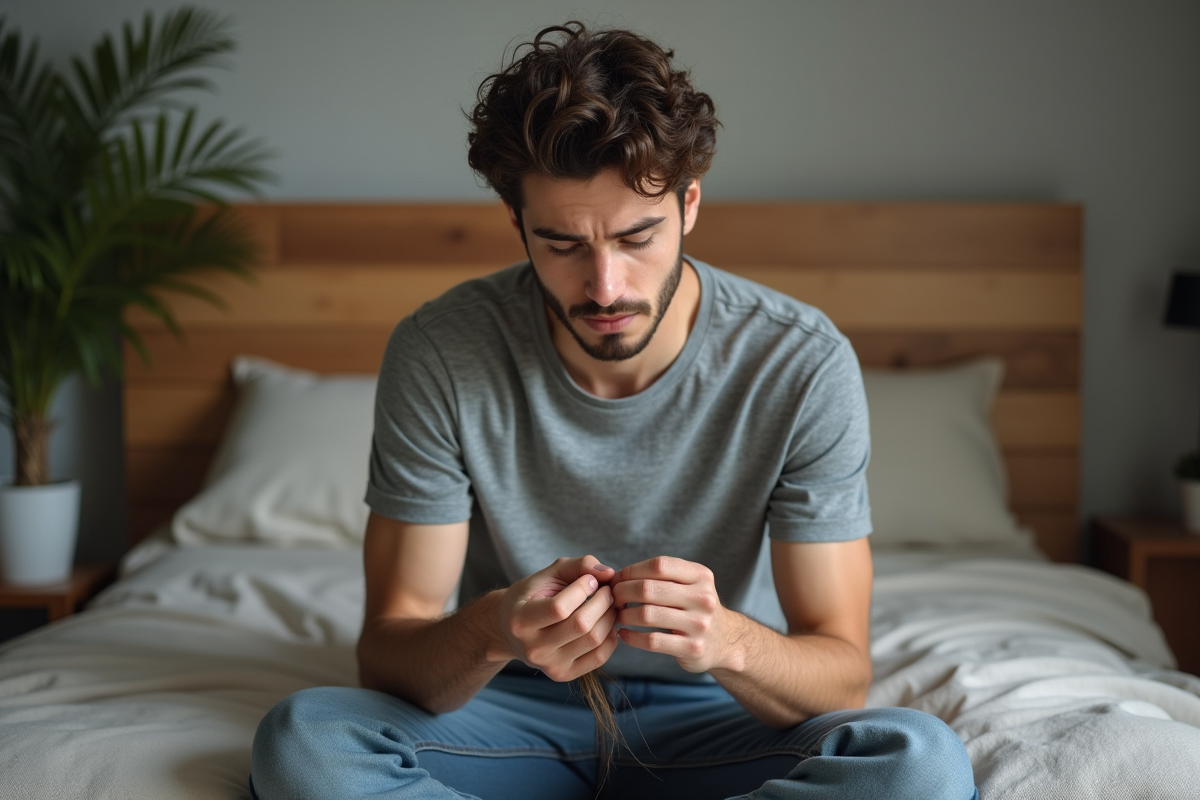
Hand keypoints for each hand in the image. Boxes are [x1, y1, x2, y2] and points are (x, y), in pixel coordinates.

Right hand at [497, 556, 618, 681]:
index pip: (559, 607)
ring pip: (593, 640)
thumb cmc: (531, 597)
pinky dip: (610, 637)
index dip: (582, 589)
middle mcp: (533, 648)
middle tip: (607, 590)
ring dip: (609, 617)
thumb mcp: (547, 575)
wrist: (510, 631)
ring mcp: (549, 665)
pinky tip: (606, 623)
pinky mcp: (564, 674)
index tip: (590, 579)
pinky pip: (598, 657)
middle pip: (581, 625)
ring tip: (608, 605)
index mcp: (521, 620)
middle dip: (603, 601)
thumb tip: (609, 573)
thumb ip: (577, 566)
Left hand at [610, 556, 737, 673]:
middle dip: (622, 592)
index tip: (617, 579)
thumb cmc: (695, 608)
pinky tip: (623, 634)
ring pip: (647, 614)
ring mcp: (699, 624)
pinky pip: (651, 641)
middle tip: (612, 598)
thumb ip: (662, 576)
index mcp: (701, 576)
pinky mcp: (692, 648)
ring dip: (624, 614)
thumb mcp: (691, 584)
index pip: (659, 565)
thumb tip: (617, 576)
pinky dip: (631, 637)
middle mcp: (703, 598)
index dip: (632, 570)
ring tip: (617, 615)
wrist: (725, 641)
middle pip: (648, 589)